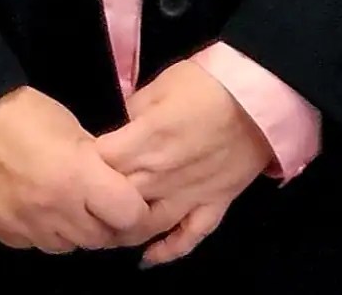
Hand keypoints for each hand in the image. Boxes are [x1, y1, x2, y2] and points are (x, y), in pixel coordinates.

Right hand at [0, 86, 151, 253]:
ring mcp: (29, 227)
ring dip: (77, 231)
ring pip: (71, 247)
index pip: (130, 216)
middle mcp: (57, 210)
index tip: (132, 200)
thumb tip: (114, 183)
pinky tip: (40, 209)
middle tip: (104, 205)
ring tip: (70, 206)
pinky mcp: (6, 235)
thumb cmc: (22, 113)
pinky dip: (47, 232)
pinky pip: (39, 245)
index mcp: (78, 177)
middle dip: (109, 224)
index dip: (136, 210)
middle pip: (102, 238)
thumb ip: (96, 162)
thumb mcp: (71, 128)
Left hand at [94, 59, 274, 267]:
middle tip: (90, 198)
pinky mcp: (214, 204)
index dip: (84, 165)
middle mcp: (161, 175)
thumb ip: (134, 109)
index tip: (80, 162)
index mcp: (144, 142)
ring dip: (126, 230)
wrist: (262, 94)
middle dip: (99, 202)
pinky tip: (149, 257)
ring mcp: (189, 195)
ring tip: (112, 227)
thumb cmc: (208, 83)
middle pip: (117, 201)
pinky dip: (168, 251)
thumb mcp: (160, 84)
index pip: (98, 165)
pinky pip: (189, 237)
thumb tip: (122, 127)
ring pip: (147, 225)